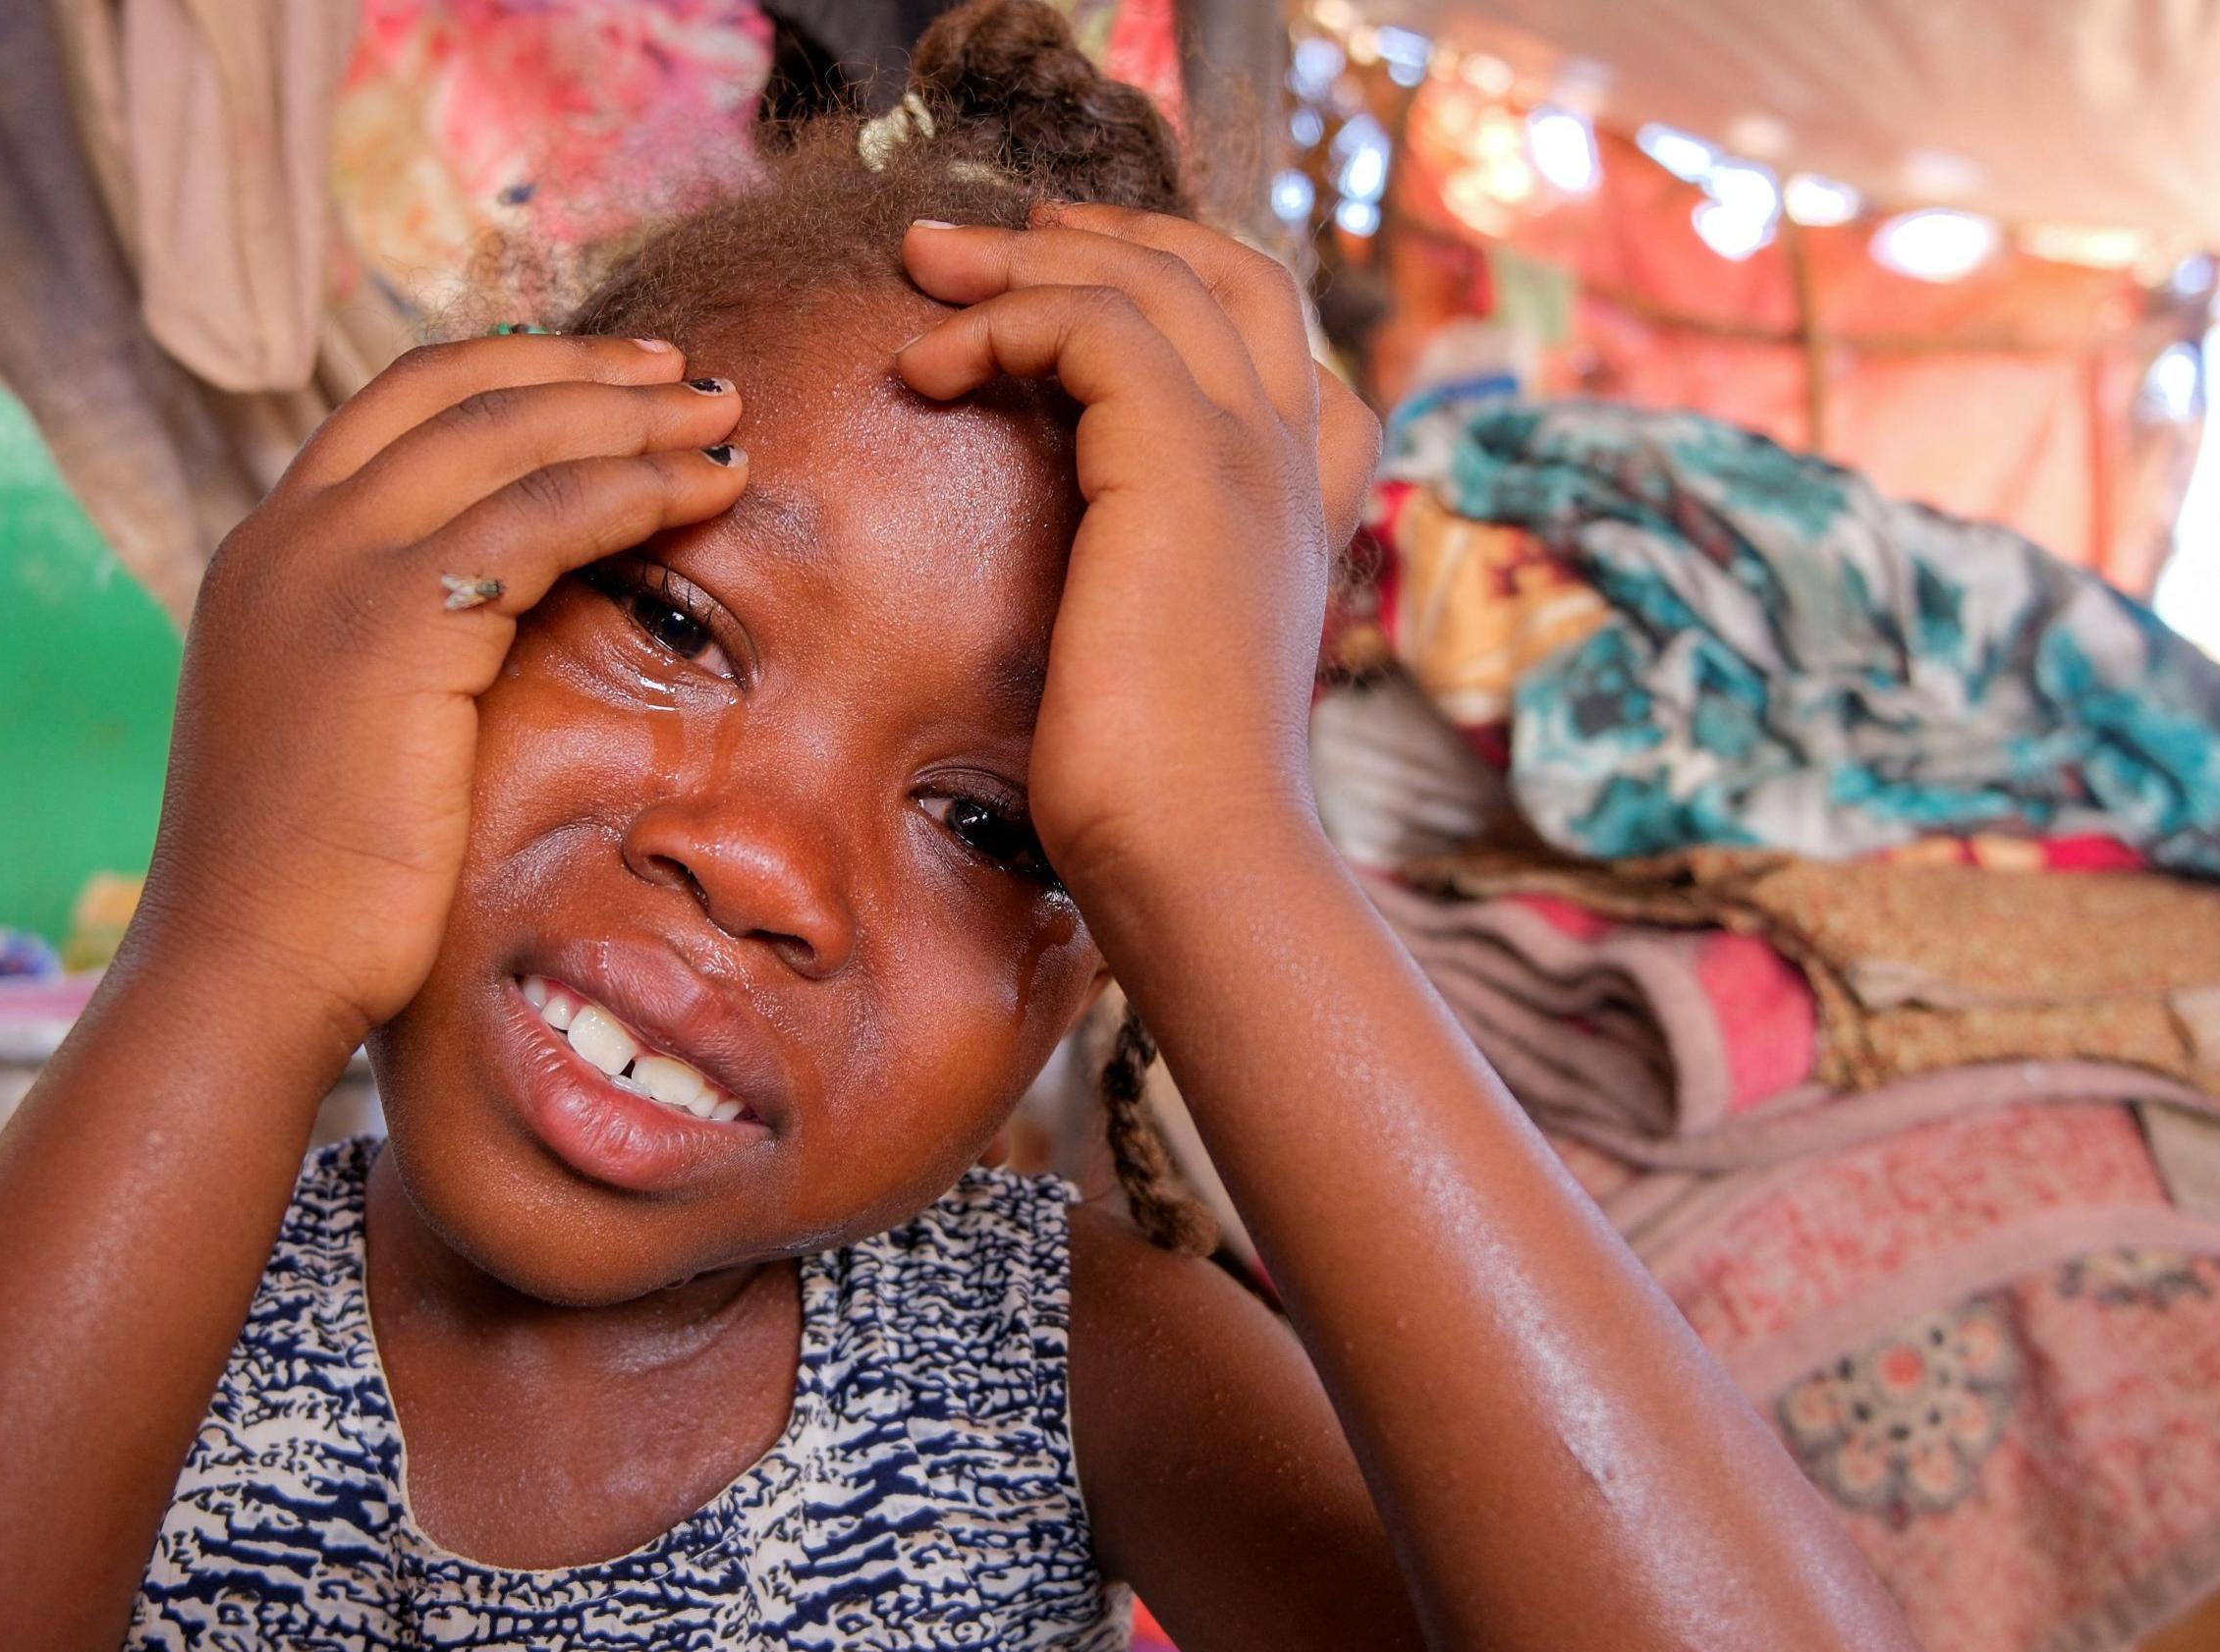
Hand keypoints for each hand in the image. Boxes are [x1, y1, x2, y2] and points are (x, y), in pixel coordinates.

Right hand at [127, 335, 748, 1038]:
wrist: (246, 970)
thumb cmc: (310, 891)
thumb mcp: (335, 733)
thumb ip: (391, 655)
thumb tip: (482, 634)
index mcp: (266, 555)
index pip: (397, 409)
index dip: (510, 374)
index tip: (607, 378)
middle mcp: (288, 538)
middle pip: (455, 394)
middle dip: (586, 372)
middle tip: (690, 374)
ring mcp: (329, 568)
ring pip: (507, 439)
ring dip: (631, 419)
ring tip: (725, 421)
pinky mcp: (389, 622)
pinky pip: (540, 518)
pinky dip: (632, 489)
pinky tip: (701, 493)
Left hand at [895, 206, 1380, 892]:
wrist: (1197, 852)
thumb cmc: (1157, 797)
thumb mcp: (1151, 664)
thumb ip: (1137, 588)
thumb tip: (1074, 588)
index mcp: (1297, 507)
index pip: (1275, 339)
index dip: (1179, 279)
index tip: (1068, 280)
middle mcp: (1289, 461)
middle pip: (1227, 269)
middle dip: (1105, 232)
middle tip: (986, 239)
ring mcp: (1247, 451)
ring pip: (1148, 278)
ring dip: (1021, 257)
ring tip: (922, 266)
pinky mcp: (1180, 460)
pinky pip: (1088, 323)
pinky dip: (1000, 320)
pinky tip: (929, 370)